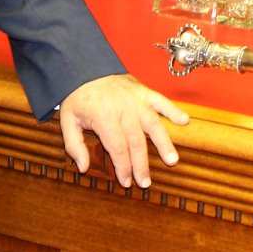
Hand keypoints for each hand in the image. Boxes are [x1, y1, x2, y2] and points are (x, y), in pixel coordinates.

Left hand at [57, 73, 188, 188]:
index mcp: (103, 117)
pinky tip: (184, 121)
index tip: (127, 182)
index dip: (123, 167)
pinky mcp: (144, 91)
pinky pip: (161, 100)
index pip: (117, 148)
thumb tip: (84, 168)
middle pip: (136, 141)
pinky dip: (173, 110)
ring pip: (153, 124)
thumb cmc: (78, 98)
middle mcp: (122, 109)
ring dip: (163, 143)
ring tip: (172, 160)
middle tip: (145, 182)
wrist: (83, 69)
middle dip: (141, 164)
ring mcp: (135, 99)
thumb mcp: (67, 121)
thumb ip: (74, 145)